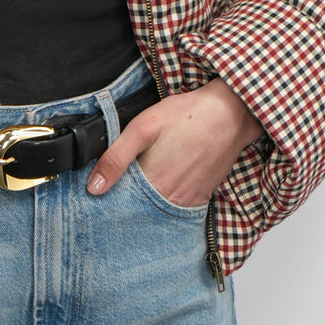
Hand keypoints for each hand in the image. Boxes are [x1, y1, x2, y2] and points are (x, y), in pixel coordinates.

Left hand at [86, 78, 263, 206]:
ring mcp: (188, 201)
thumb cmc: (187, 115)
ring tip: (142, 181)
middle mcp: (171, 200)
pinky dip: (165, 199)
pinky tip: (162, 181)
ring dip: (146, 202)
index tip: (100, 192)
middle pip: (139, 211)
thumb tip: (94, 187)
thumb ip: (115, 158)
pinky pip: (177, 206)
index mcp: (153, 185)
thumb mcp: (143, 128)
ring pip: (158, 210)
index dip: (109, 198)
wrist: (231, 114)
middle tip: (120, 184)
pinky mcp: (201, 197)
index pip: (121, 205)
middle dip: (127, 202)